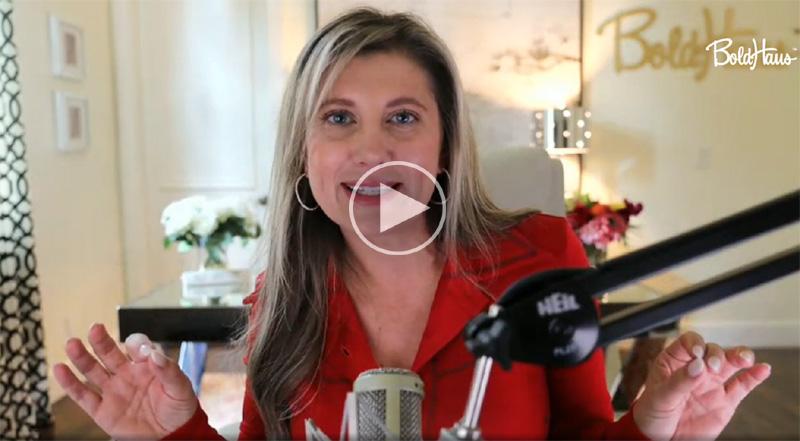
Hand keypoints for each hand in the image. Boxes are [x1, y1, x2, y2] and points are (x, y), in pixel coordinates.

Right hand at [53, 324, 197, 439]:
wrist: (172, 435)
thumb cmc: (179, 408)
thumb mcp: (181, 388)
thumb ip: (170, 371)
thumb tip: (155, 355)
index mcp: (147, 365)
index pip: (137, 347)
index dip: (137, 345)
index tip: (140, 350)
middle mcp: (127, 374)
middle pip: (110, 353)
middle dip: (102, 341)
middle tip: (95, 329)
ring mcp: (113, 391)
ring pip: (93, 371)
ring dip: (82, 357)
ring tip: (72, 344)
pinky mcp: (102, 410)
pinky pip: (83, 396)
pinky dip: (70, 383)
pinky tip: (60, 369)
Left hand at [632, 331, 770, 440]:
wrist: (661, 438)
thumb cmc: (653, 413)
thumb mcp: (660, 396)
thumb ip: (679, 381)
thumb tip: (698, 365)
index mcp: (674, 361)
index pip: (688, 342)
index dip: (695, 343)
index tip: (698, 353)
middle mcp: (695, 368)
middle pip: (712, 350)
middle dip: (716, 354)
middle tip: (714, 366)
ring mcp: (711, 383)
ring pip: (730, 364)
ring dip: (739, 356)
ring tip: (744, 358)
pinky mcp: (725, 400)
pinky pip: (742, 385)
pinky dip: (754, 376)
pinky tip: (763, 369)